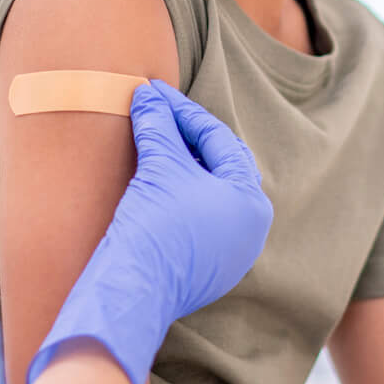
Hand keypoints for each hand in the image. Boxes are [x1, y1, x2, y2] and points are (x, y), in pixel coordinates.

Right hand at [27, 81, 272, 383]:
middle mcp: (250, 228)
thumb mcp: (159, 166)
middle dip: (186, 137)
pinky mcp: (205, 271)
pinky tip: (153, 183)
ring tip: (153, 142)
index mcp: (251, 200)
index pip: (218, 140)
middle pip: (218, 166)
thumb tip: (148, 95)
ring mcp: (230, 254)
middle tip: (156, 112)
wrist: (132, 290)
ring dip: (181, 166)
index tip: (154, 93)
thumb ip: (158, 125)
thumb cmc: (155, 226)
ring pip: (207, 194)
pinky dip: (177, 197)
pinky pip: (196, 221)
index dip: (182, 112)